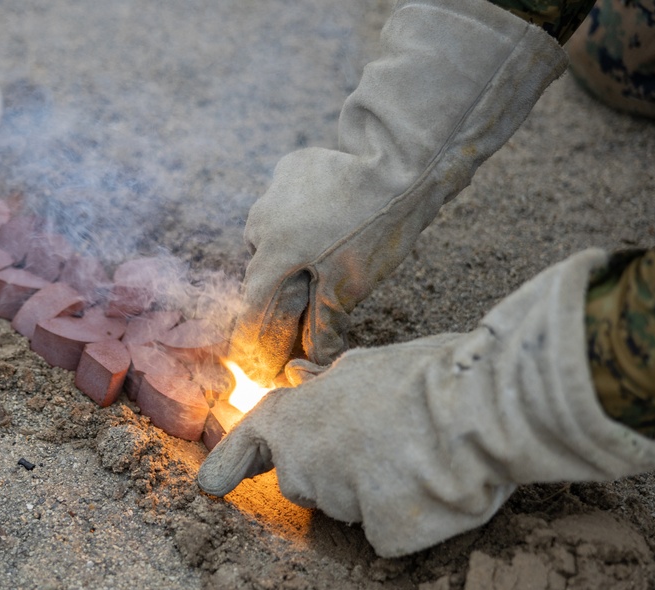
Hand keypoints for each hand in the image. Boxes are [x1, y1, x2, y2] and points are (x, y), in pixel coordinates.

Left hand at [203, 250, 654, 556]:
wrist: (482, 405)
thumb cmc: (425, 375)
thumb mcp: (363, 366)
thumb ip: (322, 385)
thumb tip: (297, 375)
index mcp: (293, 420)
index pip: (251, 442)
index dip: (230, 460)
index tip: (211, 483)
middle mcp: (305, 467)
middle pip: (308, 481)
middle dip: (335, 467)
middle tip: (385, 436)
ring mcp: (340, 504)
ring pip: (353, 506)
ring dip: (378, 488)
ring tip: (422, 450)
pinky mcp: (381, 535)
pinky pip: (391, 531)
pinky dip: (411, 516)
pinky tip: (435, 484)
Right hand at [229, 0, 567, 380]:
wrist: (400, 162)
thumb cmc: (375, 229)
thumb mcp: (350, 287)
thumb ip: (322, 324)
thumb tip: (310, 363)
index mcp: (272, 253)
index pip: (253, 306)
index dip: (256, 339)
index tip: (263, 361)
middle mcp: (261, 221)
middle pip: (262, 270)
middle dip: (280, 292)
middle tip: (309, 305)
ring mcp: (273, 190)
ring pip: (273, 234)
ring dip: (291, 251)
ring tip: (328, 253)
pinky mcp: (291, 167)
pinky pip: (287, 204)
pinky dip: (301, 218)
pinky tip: (332, 219)